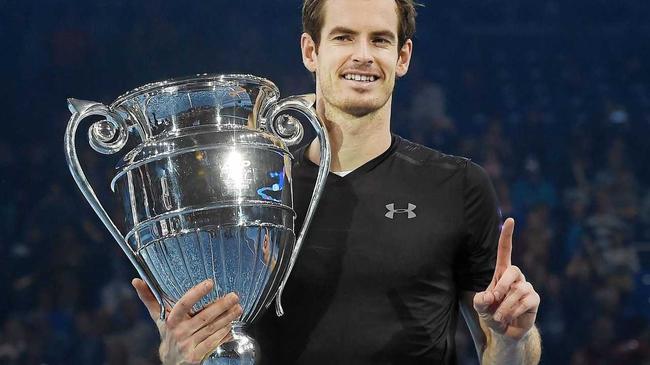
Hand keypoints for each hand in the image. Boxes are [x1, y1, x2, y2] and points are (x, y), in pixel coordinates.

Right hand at [132, 278, 242, 364]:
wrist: (171, 362)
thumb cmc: (168, 333)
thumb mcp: (159, 317)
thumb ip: (150, 298)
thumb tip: (136, 280)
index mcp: (171, 320)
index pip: (183, 304)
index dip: (196, 293)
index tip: (210, 282)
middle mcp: (179, 333)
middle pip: (203, 317)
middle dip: (221, 305)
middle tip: (234, 296)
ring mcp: (188, 345)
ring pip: (211, 329)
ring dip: (227, 318)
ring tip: (238, 308)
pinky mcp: (196, 357)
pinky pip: (213, 343)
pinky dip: (224, 334)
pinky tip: (232, 326)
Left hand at [473, 218, 539, 340]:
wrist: (504, 331)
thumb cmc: (491, 313)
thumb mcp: (480, 306)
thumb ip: (480, 300)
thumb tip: (490, 296)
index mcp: (501, 273)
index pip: (505, 250)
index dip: (507, 235)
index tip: (510, 219)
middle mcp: (516, 277)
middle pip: (512, 270)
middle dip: (501, 285)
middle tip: (493, 299)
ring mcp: (526, 287)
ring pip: (518, 290)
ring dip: (505, 305)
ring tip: (499, 317)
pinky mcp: (534, 300)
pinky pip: (525, 301)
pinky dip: (513, 311)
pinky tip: (508, 318)